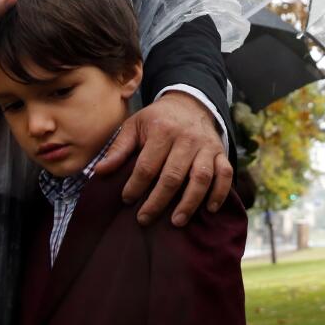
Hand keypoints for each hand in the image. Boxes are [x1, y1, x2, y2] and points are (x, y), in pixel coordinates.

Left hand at [92, 91, 230, 226]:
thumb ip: (119, 149)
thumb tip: (99, 172)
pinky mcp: (220, 152)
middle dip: (158, 201)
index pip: (147, 165)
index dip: (136, 185)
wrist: (189, 103)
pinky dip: (220, 192)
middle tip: (144, 219)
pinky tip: (209, 209)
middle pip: (173, 175)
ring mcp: (206, 146)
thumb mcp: (134, 126)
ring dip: (189, 202)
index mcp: (162, 130)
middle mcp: (187, 138)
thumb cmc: (157, 120)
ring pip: (201, 177)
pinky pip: (225, 174)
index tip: (126, 200)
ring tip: (176, 222)